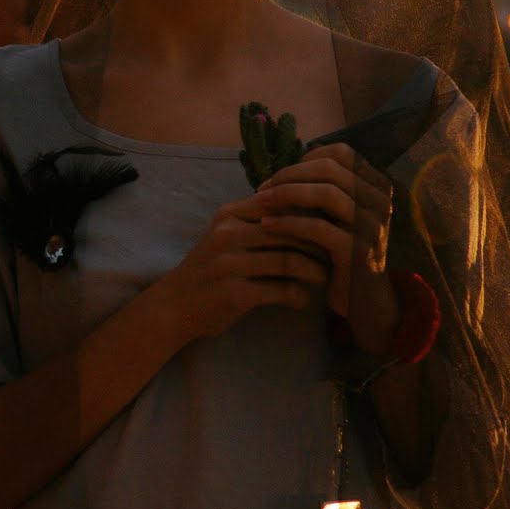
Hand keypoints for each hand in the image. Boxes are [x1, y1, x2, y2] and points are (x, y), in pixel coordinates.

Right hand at [153, 191, 330, 342]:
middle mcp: (227, 234)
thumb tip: (310, 211)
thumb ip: (259, 223)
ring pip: (289, 260)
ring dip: (315, 271)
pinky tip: (301, 299)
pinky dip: (298, 296)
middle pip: (289, 231)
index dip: (310, 214)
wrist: (174, 305)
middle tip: (335, 256)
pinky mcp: (234, 293)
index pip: (280, 203)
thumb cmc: (210, 268)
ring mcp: (229, 264)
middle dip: (318, 244)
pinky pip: (281, 291)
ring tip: (324, 277)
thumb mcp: (227, 236)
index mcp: (229, 215)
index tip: (327, 228)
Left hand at [254, 143, 399, 353]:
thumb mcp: (333, 218)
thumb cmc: (338, 254)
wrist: (362, 300)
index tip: (279, 176)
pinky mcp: (358, 251)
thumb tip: (280, 169)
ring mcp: (372, 226)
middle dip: (289, 175)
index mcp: (375, 187)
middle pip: (331, 169)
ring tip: (260, 202)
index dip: (306, 159)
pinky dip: (288, 222)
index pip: (342, 153)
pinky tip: (266, 225)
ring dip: (286, 194)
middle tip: (262, 188)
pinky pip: (319, 228)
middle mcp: (380, 202)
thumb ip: (318, 192)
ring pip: (327, 194)